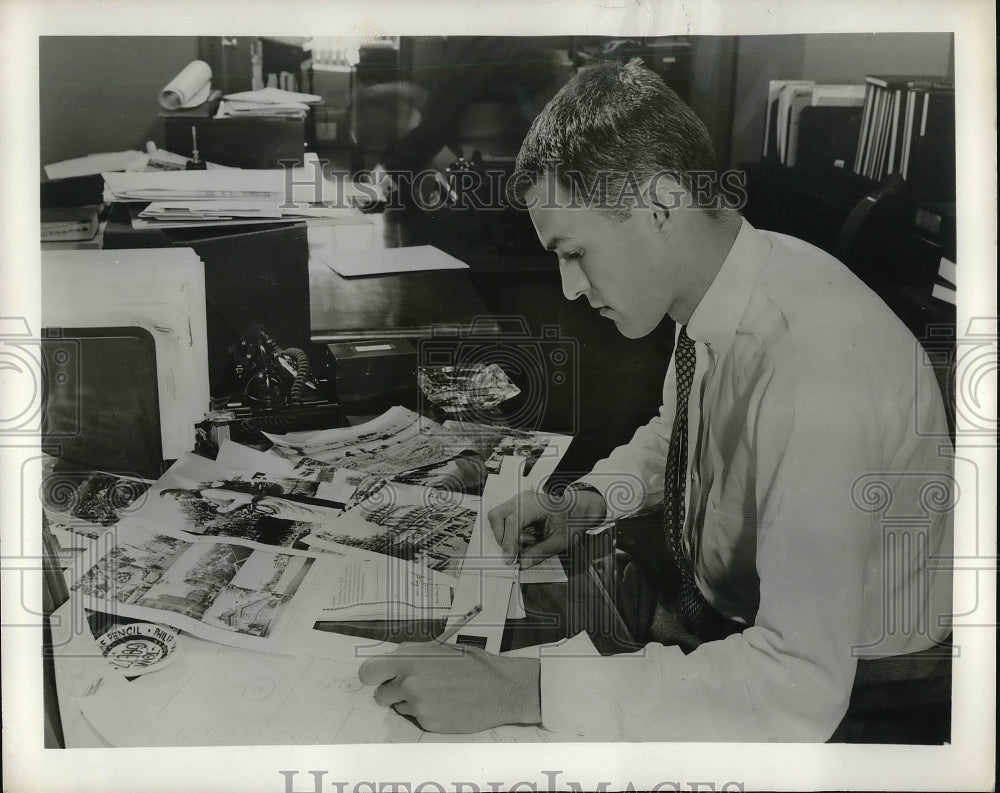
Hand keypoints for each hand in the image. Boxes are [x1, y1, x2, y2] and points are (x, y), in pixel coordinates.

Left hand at [357, 642, 540, 733]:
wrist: (500, 688)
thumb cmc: (473, 664)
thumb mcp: (440, 649)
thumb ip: (412, 655)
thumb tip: (393, 661)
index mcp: (409, 659)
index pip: (368, 672)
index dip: (374, 676)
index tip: (382, 678)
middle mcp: (409, 682)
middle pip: (380, 695)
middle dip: (393, 692)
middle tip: (413, 687)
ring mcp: (418, 705)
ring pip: (399, 708)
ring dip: (410, 703)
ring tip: (437, 693)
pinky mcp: (428, 723)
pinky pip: (416, 719)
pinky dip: (427, 714)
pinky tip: (446, 705)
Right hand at [487, 487, 606, 567]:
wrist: (578, 510)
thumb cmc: (572, 521)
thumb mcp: (560, 542)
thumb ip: (539, 553)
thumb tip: (521, 563)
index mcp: (538, 505)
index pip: (514, 521)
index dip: (508, 542)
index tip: (510, 559)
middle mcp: (524, 499)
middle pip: (497, 516)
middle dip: (502, 538)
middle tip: (514, 552)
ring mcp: (519, 500)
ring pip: (498, 518)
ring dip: (507, 536)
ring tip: (527, 542)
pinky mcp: (517, 506)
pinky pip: (504, 521)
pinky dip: (511, 534)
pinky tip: (528, 537)